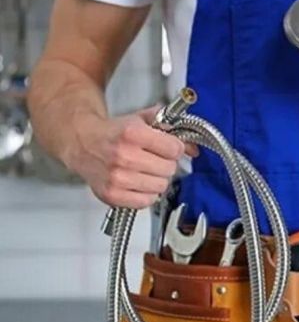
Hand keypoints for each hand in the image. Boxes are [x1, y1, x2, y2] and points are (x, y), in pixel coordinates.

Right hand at [66, 106, 197, 207]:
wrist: (82, 142)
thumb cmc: (113, 132)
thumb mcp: (142, 120)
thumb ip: (170, 128)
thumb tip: (193, 148)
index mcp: (132, 133)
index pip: (174, 149)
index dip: (175, 148)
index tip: (168, 147)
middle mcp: (124, 156)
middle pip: (169, 169)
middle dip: (166, 163)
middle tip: (154, 159)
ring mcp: (117, 177)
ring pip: (161, 186)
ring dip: (157, 179)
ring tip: (145, 170)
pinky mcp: (112, 194)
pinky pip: (146, 201)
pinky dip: (146, 194)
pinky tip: (138, 183)